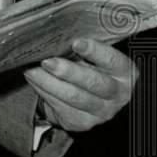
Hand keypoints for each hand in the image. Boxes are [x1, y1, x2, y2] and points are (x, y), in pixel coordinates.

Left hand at [23, 39, 137, 131]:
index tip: (76, 43)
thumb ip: (84, 48)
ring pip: (73, 96)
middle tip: (47, 61)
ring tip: (32, 70)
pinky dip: (43, 90)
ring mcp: (100, 111)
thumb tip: (59, 35)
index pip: (112, 60)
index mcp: (123, 72)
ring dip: (48, 82)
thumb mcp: (94, 57)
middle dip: (68, 71)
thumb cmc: (91, 69)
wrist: (89, 98)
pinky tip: (34, 80)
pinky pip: (60, 106)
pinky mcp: (81, 121)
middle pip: (93, 82)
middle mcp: (117, 94)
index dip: (95, 51)